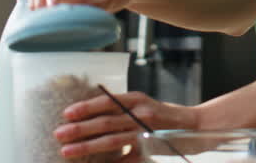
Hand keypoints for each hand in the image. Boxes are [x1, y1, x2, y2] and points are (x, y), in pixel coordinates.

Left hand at [54, 90, 196, 160]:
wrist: (197, 126)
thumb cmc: (166, 117)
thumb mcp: (144, 108)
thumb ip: (123, 113)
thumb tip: (94, 121)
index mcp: (137, 99)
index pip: (107, 101)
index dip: (86, 107)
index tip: (66, 113)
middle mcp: (141, 113)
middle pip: (105, 121)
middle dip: (80, 128)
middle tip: (59, 134)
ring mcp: (146, 131)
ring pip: (111, 140)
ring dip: (87, 146)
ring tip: (67, 151)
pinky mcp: (151, 148)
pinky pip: (126, 158)